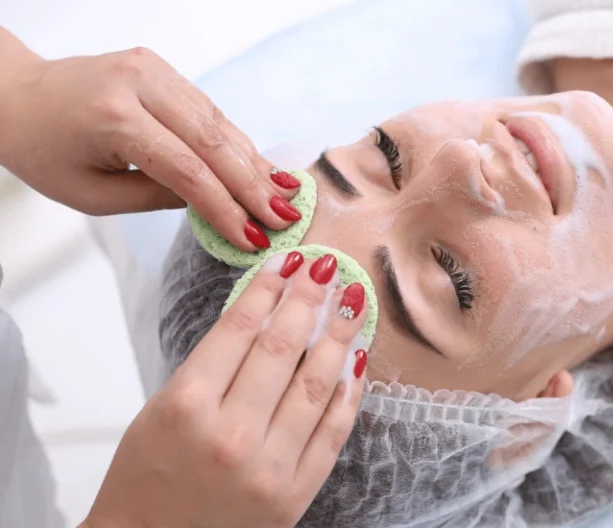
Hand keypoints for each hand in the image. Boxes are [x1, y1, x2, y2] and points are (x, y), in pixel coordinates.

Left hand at [0, 28, 301, 250]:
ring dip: (254, 162)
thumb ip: (157, 198)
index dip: (226, 208)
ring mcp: (152, 68)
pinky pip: (208, 109)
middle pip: (213, 141)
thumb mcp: (93, 195)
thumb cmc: (44, 152)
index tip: (253, 238)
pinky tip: (260, 167)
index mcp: (114, 118)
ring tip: (284, 196)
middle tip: (285, 219)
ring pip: (218, 122)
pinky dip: (236, 141)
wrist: (15, 97)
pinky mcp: (160, 67)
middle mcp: (137, 83)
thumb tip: (215, 205)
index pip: (188, 170)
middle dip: (253, 185)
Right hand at [82, 252, 368, 527]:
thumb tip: (266, 312)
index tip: (287, 261)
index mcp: (188, 406)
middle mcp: (231, 434)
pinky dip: (349, 392)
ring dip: (338, 336)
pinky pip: (333, 431)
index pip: (239, 329)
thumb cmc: (148, 472)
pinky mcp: (295, 493)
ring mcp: (269, 467)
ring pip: (317, 384)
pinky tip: (356, 358)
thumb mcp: (164, 405)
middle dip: (308, 299)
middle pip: (282, 348)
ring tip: (352, 302)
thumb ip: (214, 362)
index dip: (268, 288)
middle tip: (325, 268)